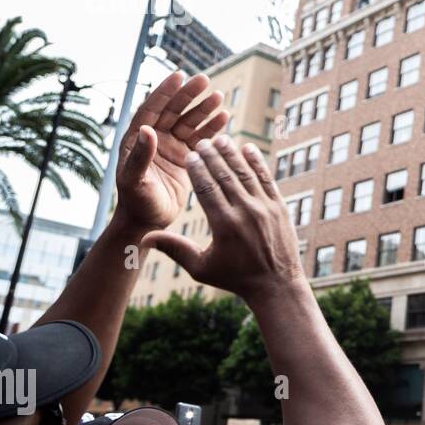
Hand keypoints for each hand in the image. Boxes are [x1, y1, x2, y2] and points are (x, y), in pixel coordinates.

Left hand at [114, 72, 228, 234]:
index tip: (179, 76)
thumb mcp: (134, 180)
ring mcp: (171, 147)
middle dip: (188, 95)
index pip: (151, 109)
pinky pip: (201, 138)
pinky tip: (224, 117)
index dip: (164, 92)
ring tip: (219, 96)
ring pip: (189, 122)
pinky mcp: (187, 157)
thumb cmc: (136, 202)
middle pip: (173, 111)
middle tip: (204, 80)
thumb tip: (148, 130)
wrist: (148, 221)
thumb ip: (140, 156)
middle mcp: (154, 139)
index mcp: (136, 140)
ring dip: (203, 109)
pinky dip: (212, 128)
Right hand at [140, 135, 303, 302]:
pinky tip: (248, 149)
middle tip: (201, 142)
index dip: (197, 169)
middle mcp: (246, 212)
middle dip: (212, 156)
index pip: (207, 188)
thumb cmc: (235, 278)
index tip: (189, 155)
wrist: (276, 285)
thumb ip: (174, 249)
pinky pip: (266, 179)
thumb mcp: (201, 268)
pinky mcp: (280, 207)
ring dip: (233, 155)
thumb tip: (144, 238)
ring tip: (221, 139)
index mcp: (224, 225)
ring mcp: (265, 208)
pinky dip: (257, 163)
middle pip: (225, 176)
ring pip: (246, 173)